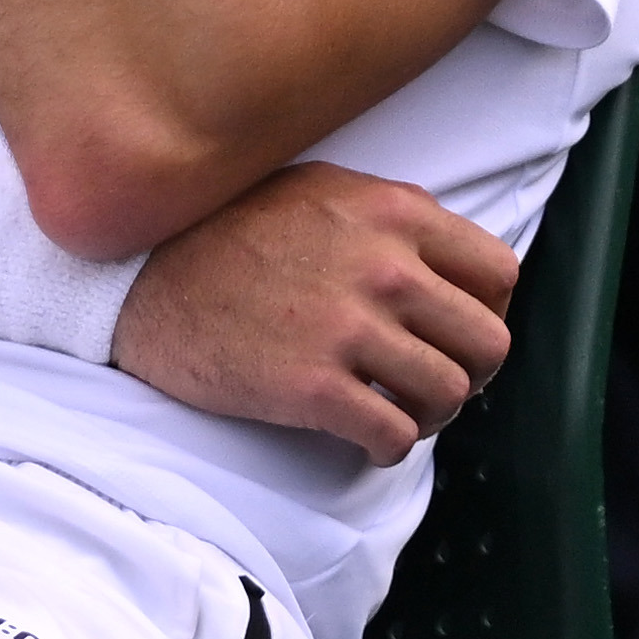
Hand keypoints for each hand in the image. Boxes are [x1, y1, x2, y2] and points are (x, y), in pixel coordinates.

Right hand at [118, 162, 514, 451]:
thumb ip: (389, 219)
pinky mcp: (312, 387)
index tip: (456, 331)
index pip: (500, 274)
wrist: (139, 277)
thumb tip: (444, 260)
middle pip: (488, 343)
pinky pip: (394, 436)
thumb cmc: (225, 231)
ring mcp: (348, 329)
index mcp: (394, 213)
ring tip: (397, 411)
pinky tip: (362, 438)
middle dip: (471, 372)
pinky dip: (388, 448)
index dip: (487, 312)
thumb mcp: (319, 190)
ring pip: (449, 395)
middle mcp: (384, 267)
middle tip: (435, 382)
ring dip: (430, 414)